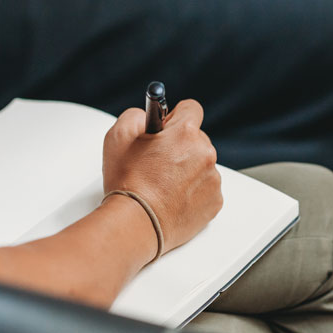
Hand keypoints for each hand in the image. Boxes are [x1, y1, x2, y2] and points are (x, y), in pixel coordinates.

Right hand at [102, 99, 222, 254]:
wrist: (136, 224)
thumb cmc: (128, 184)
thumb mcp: (118, 137)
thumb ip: (135, 116)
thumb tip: (147, 115)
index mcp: (186, 133)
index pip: (191, 108)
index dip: (175, 116)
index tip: (166, 126)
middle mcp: (205, 153)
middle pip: (197, 138)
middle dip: (180, 145)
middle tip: (157, 161)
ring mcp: (213, 178)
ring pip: (201, 164)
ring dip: (187, 169)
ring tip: (162, 184)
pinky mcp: (215, 201)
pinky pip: (206, 188)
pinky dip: (193, 191)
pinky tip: (173, 198)